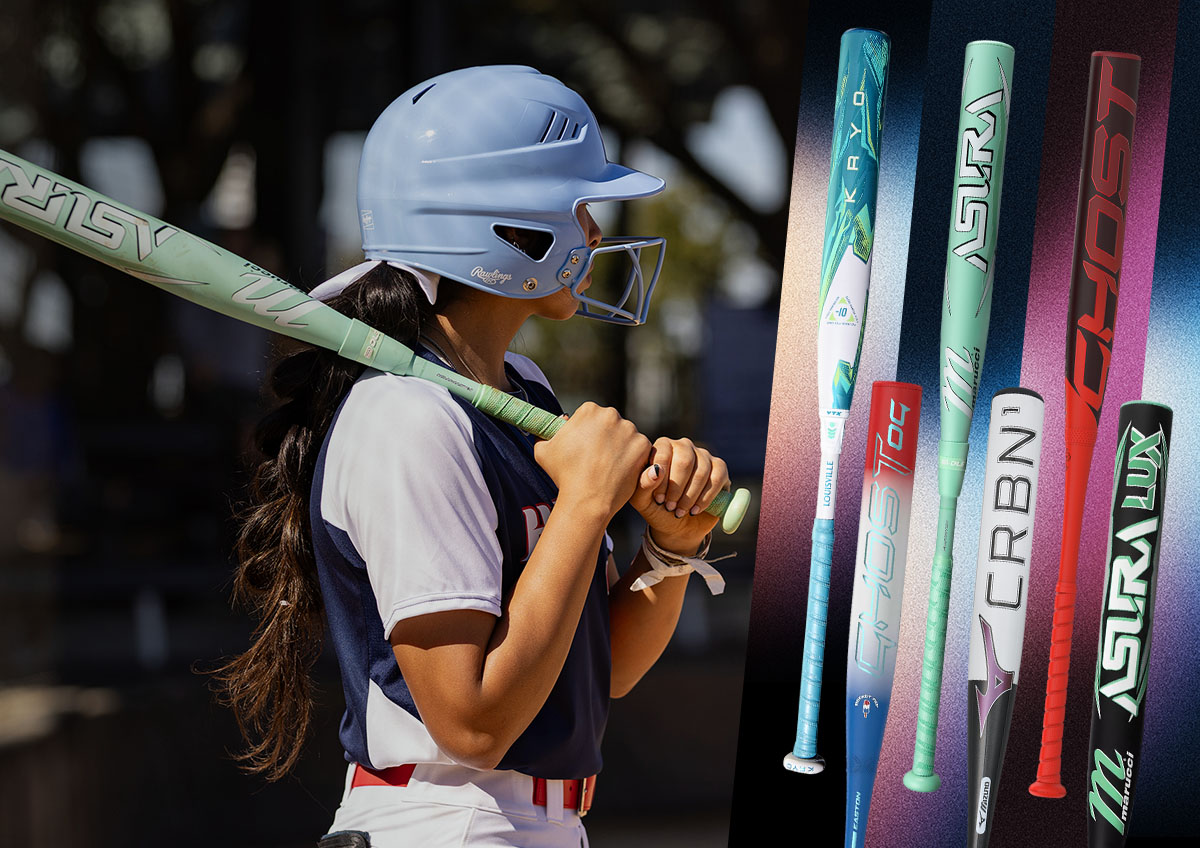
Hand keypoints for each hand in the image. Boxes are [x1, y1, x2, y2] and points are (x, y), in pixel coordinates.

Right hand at [534, 402, 650, 521]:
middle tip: (597, 458)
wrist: (587, 499)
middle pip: (610, 423)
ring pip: (626, 436)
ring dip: (620, 447)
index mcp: (589, 410)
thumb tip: (553, 428)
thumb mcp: (543, 451)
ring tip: (608, 467)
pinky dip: (633, 459)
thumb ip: (546, 434)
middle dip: (605, 437)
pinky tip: (621, 471)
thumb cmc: (564, 475)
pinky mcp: (643, 446)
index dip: (587, 432)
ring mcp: (630, 430)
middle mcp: (611, 415)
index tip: (584, 447)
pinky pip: (640, 449)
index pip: (591, 415)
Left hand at [630, 437, 729, 553]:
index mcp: (662, 447)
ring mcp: (703, 455)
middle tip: (670, 507)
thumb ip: (643, 483)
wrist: (677, 525)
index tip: (659, 499)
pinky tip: (695, 509)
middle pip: (685, 460)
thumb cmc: (656, 508)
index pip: (664, 453)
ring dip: (690, 496)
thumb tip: (656, 471)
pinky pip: (717, 477)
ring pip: (702, 471)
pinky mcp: (719, 468)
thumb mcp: (642, 500)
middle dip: (677, 488)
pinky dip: (706, 497)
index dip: (662, 479)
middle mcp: (683, 446)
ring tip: (681, 511)